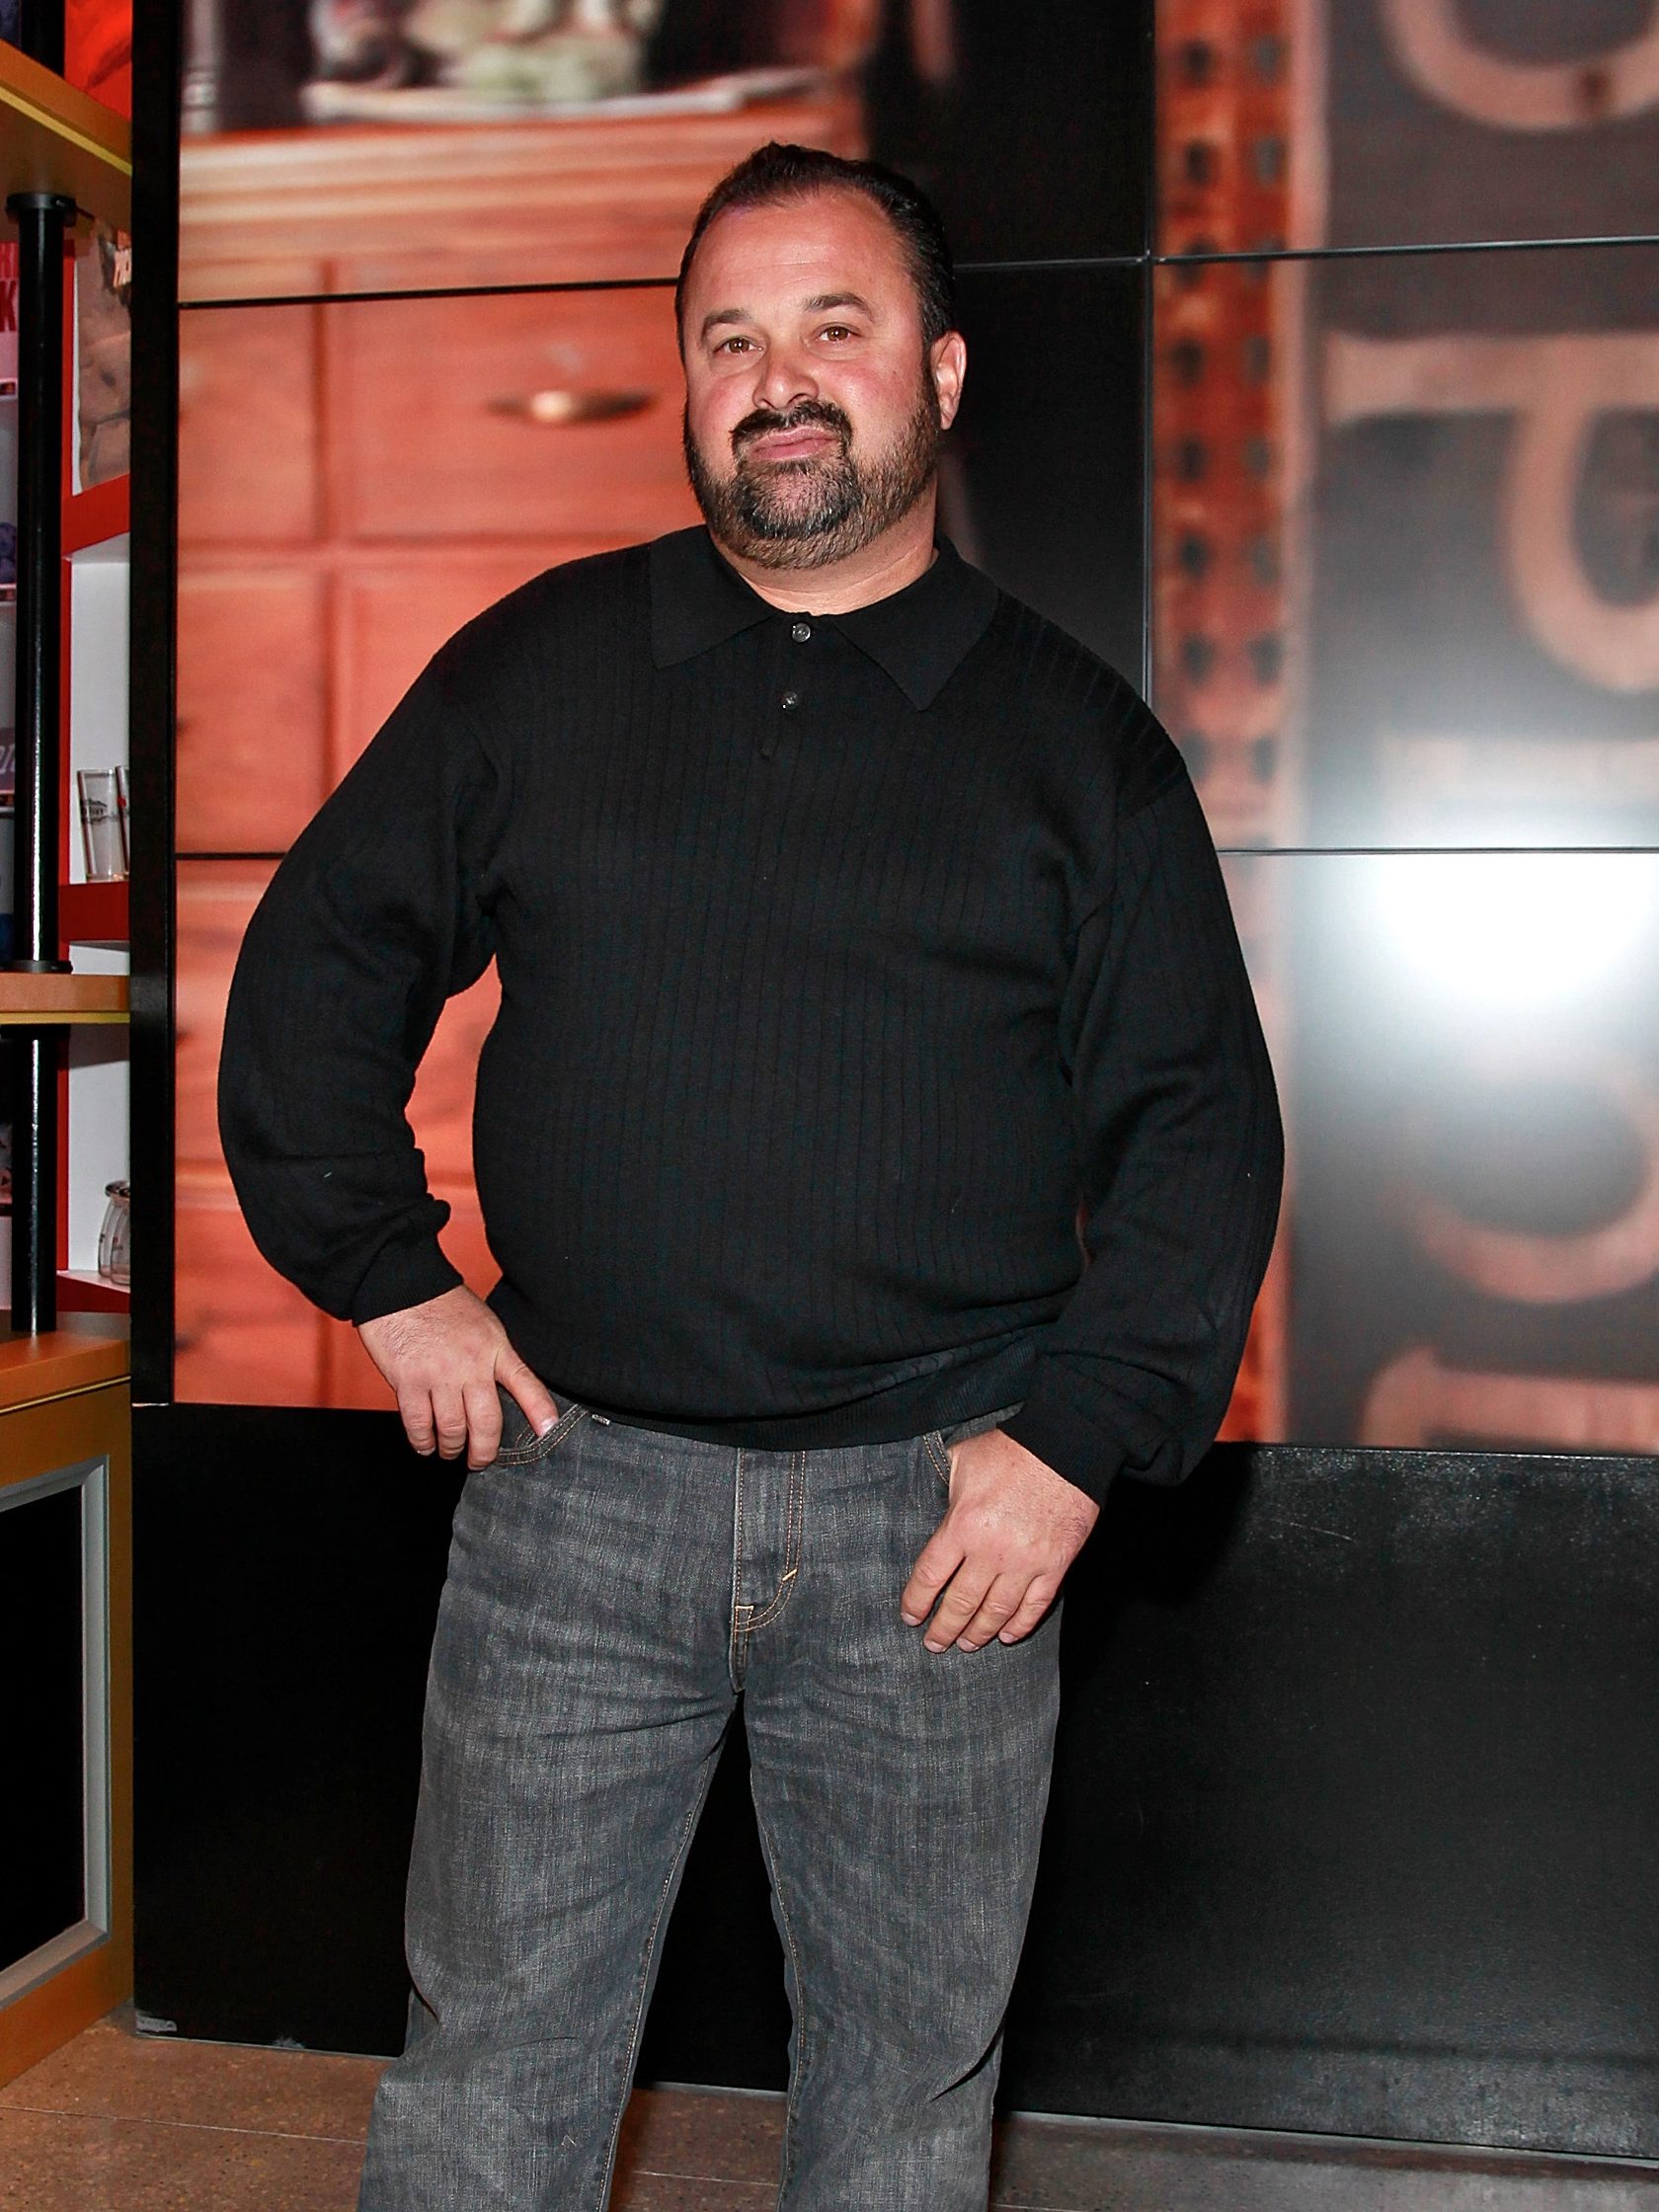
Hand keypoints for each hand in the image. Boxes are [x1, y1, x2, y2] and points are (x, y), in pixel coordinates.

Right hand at [356, 1285, 558, 1469]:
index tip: (548, 1431)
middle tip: (481, 1460)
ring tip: (450, 1451)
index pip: (525, 1384)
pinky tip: (425, 1444)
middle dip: (485, 1451)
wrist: (400, 1285)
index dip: (540, 1411)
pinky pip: (418, 1424)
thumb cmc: (441, 1302)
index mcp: (494, 1347)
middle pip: (487, 1422)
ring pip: (452, 1430)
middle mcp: (471, 1365)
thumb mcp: (484, 1324)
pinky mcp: (409, 1381)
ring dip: (452, 1448)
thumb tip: (501, 1389)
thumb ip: (494, 1356)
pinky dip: (423, 1441)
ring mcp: (439, 1375)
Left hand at [901, 1428, 1098, 1652]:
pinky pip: (1034, 1607)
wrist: (1064, 1449)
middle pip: (960, 1604)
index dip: (917, 1602)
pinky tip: (1007, 1636)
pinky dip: (1020, 1626)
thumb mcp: (962, 1459)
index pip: (930, 1577)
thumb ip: (942, 1485)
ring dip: (978, 1633)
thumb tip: (929, 1495)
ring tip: (967, 1645)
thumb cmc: (1011, 1450)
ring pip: (996, 1613)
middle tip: (934, 1643)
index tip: (911, 1616)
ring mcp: (1025, 1564)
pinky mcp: (1054, 1567)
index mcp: (962, 1527)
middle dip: (943, 1629)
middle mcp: (991, 1553)